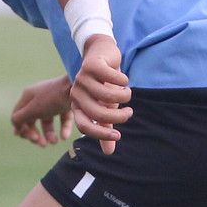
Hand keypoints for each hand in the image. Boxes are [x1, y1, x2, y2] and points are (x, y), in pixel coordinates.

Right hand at [10, 75, 74, 146]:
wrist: (76, 87)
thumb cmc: (52, 98)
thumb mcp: (32, 109)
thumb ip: (19, 119)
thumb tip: (16, 129)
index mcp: (28, 96)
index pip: (18, 115)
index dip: (21, 129)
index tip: (30, 138)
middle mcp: (39, 98)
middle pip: (32, 120)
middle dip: (35, 134)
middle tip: (42, 144)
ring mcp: (53, 101)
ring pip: (47, 122)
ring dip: (49, 134)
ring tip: (55, 142)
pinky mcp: (66, 104)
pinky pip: (61, 119)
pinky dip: (62, 129)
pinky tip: (64, 137)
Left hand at [68, 37, 132, 153]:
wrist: (102, 54)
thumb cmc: (104, 84)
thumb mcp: (106, 108)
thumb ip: (106, 128)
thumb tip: (109, 152)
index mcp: (77, 106)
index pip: (83, 126)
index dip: (100, 134)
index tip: (118, 136)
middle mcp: (76, 93)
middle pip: (97, 113)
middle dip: (118, 116)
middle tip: (129, 112)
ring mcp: (82, 78)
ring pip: (107, 96)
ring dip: (123, 97)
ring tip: (127, 93)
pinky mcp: (91, 65)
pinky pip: (112, 79)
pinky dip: (123, 81)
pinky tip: (124, 80)